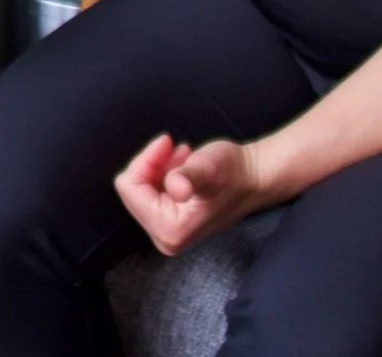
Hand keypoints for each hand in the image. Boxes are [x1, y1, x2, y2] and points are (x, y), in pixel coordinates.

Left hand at [114, 134, 268, 256]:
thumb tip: (177, 189)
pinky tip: (183, 165)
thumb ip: (190, 176)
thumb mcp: (209, 167)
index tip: (166, 142)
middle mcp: (165, 238)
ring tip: (184, 158)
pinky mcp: (171, 224)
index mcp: (170, 230)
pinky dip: (162, 174)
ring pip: (141, 189)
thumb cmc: (232, 171)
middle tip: (176, 150)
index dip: (145, 160)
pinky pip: (150, 193)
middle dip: (152, 165)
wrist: (252, 178)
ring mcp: (167, 233)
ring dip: (159, 167)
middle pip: (132, 190)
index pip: (129, 188)